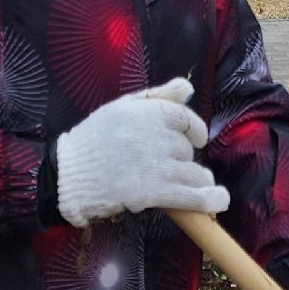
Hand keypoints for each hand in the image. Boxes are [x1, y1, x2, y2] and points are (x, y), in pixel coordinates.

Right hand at [55, 78, 228, 226]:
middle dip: (183, 158)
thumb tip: (187, 88)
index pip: (185, 119)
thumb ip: (158, 96)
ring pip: (193, 173)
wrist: (68, 174)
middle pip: (187, 149)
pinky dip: (208, 199)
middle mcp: (155, 136)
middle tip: (170, 166)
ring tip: (198, 186)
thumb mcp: (122, 107)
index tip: (196, 139)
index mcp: (148, 112)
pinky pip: (190, 196)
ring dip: (199, 181)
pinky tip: (219, 201)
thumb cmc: (93, 139)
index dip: (195, 131)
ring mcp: (155, 166)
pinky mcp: (152, 193)